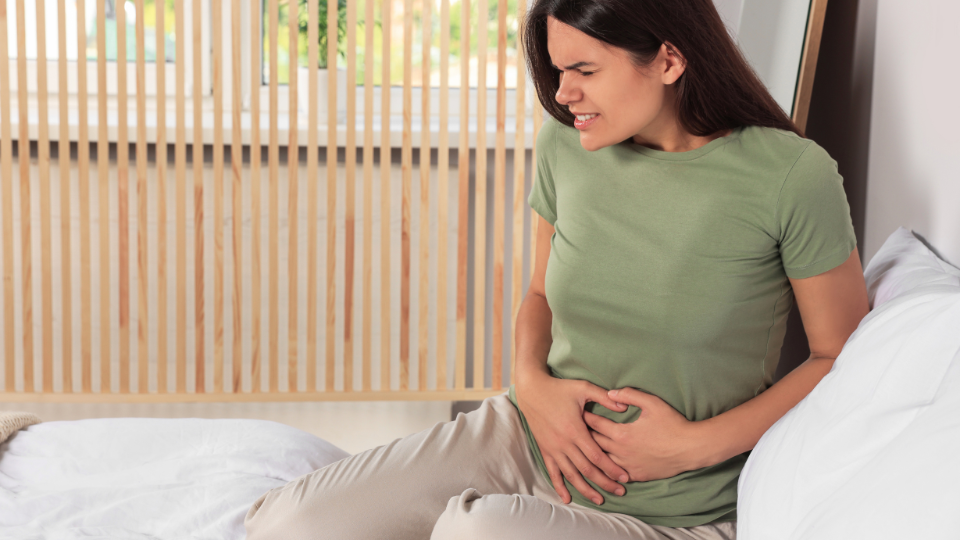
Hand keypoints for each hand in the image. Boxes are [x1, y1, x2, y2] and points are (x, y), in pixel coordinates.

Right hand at [515, 373, 629, 504]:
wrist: (532, 390)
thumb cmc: (559, 388)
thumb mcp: (583, 388)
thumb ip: (605, 398)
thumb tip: (625, 406)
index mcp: (575, 430)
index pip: (597, 456)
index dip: (612, 469)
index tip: (625, 477)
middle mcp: (564, 443)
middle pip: (587, 470)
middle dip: (605, 483)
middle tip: (620, 492)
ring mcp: (553, 448)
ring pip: (571, 475)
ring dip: (586, 489)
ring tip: (600, 500)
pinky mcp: (545, 450)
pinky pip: (553, 472)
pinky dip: (559, 486)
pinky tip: (567, 499)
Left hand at [584, 387, 704, 482]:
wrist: (691, 448)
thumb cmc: (672, 424)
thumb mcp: (652, 403)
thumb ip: (629, 395)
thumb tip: (610, 392)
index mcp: (621, 434)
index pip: (595, 425)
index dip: (584, 417)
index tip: (575, 413)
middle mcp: (620, 452)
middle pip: (594, 444)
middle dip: (583, 436)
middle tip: (572, 429)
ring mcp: (628, 466)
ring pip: (602, 461)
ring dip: (591, 454)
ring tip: (581, 448)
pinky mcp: (637, 476)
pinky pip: (616, 474)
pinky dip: (607, 469)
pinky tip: (600, 466)